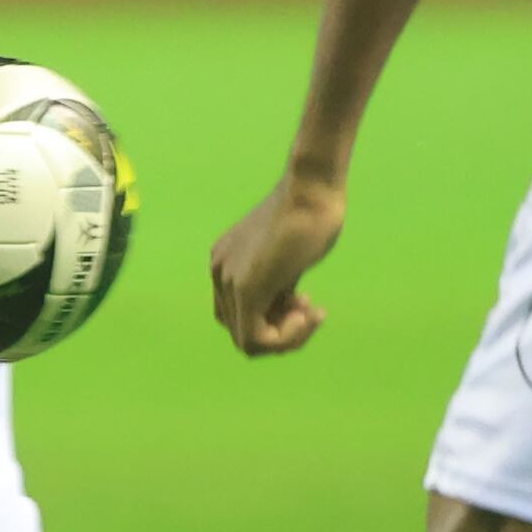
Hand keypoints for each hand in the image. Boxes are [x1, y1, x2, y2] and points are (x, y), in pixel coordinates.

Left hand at [210, 173, 344, 356]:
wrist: (312, 190)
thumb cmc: (310, 216)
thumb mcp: (288, 258)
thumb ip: (279, 283)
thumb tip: (285, 311)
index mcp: (226, 264)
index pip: (241, 315)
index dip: (277, 321)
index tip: (306, 303)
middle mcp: (220, 272)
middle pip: (242, 329)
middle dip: (282, 331)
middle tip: (310, 310)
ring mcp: (229, 281)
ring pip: (249, 341)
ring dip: (288, 337)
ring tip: (311, 312)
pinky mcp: (246, 288)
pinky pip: (256, 339)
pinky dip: (287, 338)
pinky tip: (308, 314)